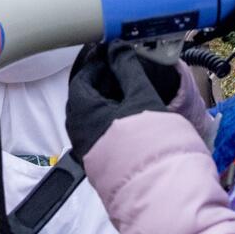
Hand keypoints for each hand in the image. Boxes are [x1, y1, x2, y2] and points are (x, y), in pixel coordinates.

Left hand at [66, 42, 182, 161]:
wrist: (157, 188)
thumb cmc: (148, 138)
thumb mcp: (140, 95)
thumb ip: (127, 68)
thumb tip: (116, 46)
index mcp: (81, 112)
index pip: (82, 78)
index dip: (99, 64)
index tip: (116, 56)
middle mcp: (77, 132)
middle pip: (85, 97)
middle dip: (104, 82)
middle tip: (125, 71)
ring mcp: (86, 149)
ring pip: (92, 116)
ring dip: (109, 101)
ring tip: (132, 92)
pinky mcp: (98, 162)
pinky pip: (99, 132)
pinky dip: (110, 119)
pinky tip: (131, 117)